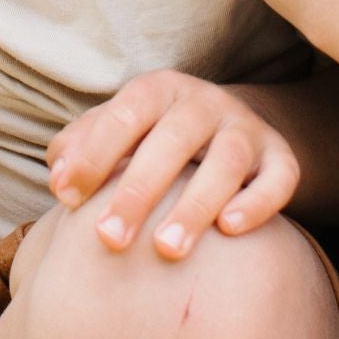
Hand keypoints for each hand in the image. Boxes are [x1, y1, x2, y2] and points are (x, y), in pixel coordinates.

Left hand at [46, 70, 298, 259]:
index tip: (67, 197)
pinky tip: (230, 229)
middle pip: (172, 139)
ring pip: (227, 159)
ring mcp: (245, 128)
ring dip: (196, 203)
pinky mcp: (281, 156)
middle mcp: (204, 102)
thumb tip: (58, 179)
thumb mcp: (117, 130)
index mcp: (158, 89)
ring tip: (168, 249)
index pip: (124, 113)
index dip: (95, 153)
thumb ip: (80, 147)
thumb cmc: (152, 139)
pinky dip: (258, 201)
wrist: (229, 129)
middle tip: (110, 239)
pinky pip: (279, 176)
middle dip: (139, 190)